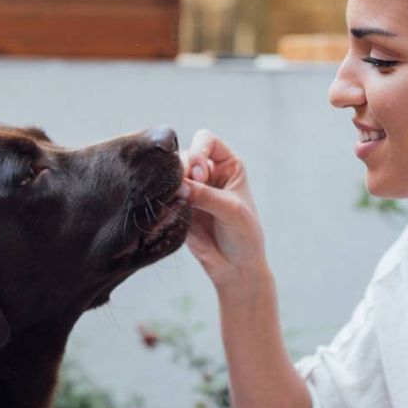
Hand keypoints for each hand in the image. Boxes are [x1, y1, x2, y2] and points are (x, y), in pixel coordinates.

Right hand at [179, 129, 267, 288]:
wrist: (235, 267)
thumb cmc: (244, 235)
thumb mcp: (232, 211)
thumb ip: (206, 195)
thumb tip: (178, 185)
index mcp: (227, 164)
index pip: (206, 140)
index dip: (199, 152)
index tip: (201, 174)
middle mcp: (207, 172)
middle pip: (183, 156)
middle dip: (182, 171)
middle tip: (186, 191)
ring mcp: (190, 189)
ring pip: (169, 175)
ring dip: (170, 185)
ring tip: (178, 202)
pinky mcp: (177, 206)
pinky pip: (163, 196)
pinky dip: (163, 200)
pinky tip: (168, 211)